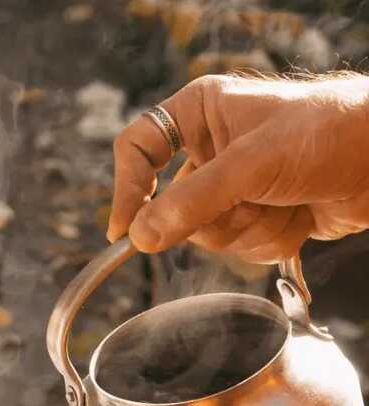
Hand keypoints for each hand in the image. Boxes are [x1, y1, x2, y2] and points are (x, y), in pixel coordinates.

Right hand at [108, 74, 368, 262]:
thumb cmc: (327, 134)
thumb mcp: (251, 164)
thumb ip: (191, 202)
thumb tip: (140, 237)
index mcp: (200, 114)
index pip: (138, 148)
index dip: (125, 189)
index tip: (123, 231)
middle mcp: (210, 149)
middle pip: (171, 206)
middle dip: (215, 215)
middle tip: (248, 202)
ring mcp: (234, 185)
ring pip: (206, 233)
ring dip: (249, 228)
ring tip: (285, 202)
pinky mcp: (257, 214)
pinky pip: (238, 246)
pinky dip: (269, 239)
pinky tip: (298, 216)